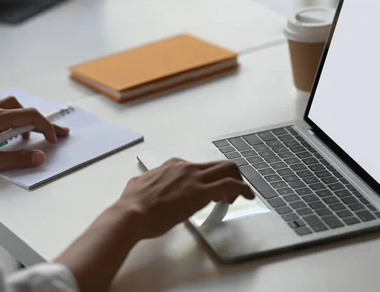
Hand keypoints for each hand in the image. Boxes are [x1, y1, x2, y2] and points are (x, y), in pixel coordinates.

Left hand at [0, 96, 68, 173]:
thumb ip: (18, 159)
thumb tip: (40, 157)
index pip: (31, 116)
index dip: (47, 127)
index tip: (54, 139)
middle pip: (25, 110)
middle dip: (43, 122)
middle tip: (57, 133)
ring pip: (14, 107)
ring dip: (26, 119)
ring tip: (31, 134)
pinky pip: (3, 111)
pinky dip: (13, 120)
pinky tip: (10, 134)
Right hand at [117, 158, 254, 238]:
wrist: (131, 214)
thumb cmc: (132, 205)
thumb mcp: (137, 185)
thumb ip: (144, 182)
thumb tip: (139, 185)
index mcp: (173, 165)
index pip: (199, 167)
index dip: (208, 179)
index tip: (211, 193)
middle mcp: (186, 167)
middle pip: (218, 164)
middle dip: (229, 176)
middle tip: (231, 194)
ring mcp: (195, 178)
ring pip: (228, 169)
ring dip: (238, 182)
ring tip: (238, 198)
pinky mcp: (202, 192)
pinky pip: (231, 185)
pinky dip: (243, 188)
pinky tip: (248, 197)